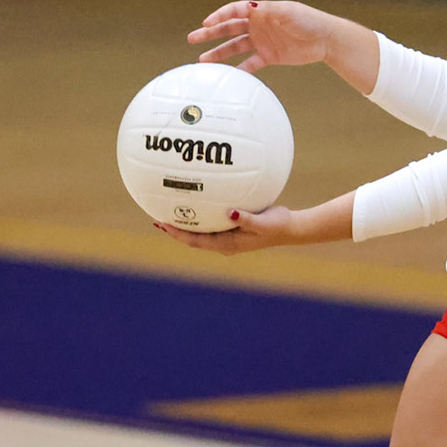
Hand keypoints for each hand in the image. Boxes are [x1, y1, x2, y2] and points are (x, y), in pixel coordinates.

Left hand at [153, 204, 296, 254]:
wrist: (290, 228)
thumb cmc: (278, 225)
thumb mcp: (264, 222)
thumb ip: (248, 218)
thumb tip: (230, 212)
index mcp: (228, 244)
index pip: (195, 241)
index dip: (177, 234)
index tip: (162, 225)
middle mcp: (224, 243)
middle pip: (192, 238)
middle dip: (174, 230)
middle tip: (156, 219)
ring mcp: (228, 236)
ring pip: (200, 232)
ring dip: (184, 225)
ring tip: (168, 212)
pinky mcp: (233, 228)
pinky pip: (210, 223)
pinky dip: (199, 216)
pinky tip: (197, 202)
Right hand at [188, 0, 332, 72]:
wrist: (325, 39)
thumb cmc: (309, 21)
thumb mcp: (288, 12)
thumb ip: (268, 11)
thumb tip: (249, 7)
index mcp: (261, 11)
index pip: (234, 11)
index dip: (219, 16)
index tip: (207, 23)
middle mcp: (259, 25)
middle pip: (229, 28)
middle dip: (210, 32)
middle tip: (193, 38)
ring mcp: (262, 41)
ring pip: (235, 46)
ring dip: (219, 52)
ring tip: (202, 60)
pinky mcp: (269, 56)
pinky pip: (250, 64)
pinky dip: (240, 69)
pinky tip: (228, 75)